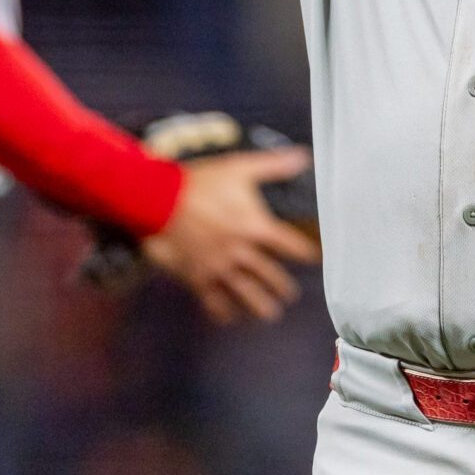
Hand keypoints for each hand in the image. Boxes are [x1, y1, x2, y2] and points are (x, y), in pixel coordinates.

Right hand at [138, 144, 320, 323]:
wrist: (161, 200)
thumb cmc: (202, 182)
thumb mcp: (240, 167)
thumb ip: (274, 165)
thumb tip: (304, 156)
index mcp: (255, 227)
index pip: (289, 245)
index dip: (305, 253)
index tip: (313, 259)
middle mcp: (241, 251)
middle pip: (270, 275)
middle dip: (282, 287)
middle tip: (289, 295)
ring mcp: (219, 267)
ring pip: (246, 294)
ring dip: (261, 307)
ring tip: (270, 314)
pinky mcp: (198, 277)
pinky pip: (214, 302)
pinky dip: (223, 312)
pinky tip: (230, 318)